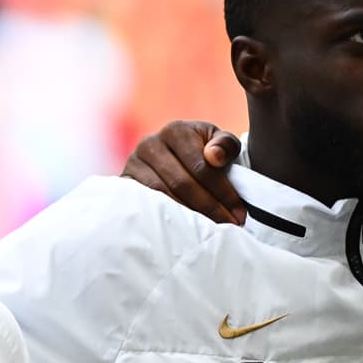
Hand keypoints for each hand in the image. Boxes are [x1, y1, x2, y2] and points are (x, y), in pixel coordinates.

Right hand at [122, 121, 244, 224]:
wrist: (166, 157)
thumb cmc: (199, 151)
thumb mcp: (216, 142)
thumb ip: (225, 145)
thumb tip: (214, 157)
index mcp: (176, 130)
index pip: (202, 167)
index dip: (223, 192)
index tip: (239, 214)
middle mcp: (150, 144)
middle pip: (182, 183)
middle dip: (209, 208)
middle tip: (229, 226)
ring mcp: (133, 163)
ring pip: (163, 196)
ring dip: (189, 216)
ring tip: (209, 231)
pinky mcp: (124, 182)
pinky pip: (145, 204)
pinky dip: (165, 218)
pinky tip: (184, 229)